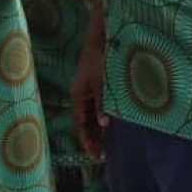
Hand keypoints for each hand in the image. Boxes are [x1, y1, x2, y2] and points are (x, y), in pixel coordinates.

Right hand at [72, 43, 106, 159]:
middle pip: (86, 122)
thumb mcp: (102, 83)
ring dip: (99, 129)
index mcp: (78, 96)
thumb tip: (103, 125)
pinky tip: (113, 123)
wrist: (103, 35)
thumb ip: (102, 105)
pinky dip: (104, 117)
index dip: (88, 141)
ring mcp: (89, 89)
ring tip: (109, 144)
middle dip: (93, 138)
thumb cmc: (100, 58)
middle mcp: (82, 95)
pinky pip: (99, 106)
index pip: (80, 125)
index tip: (96, 156)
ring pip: (93, 115)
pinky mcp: (98, 84)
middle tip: (104, 155)